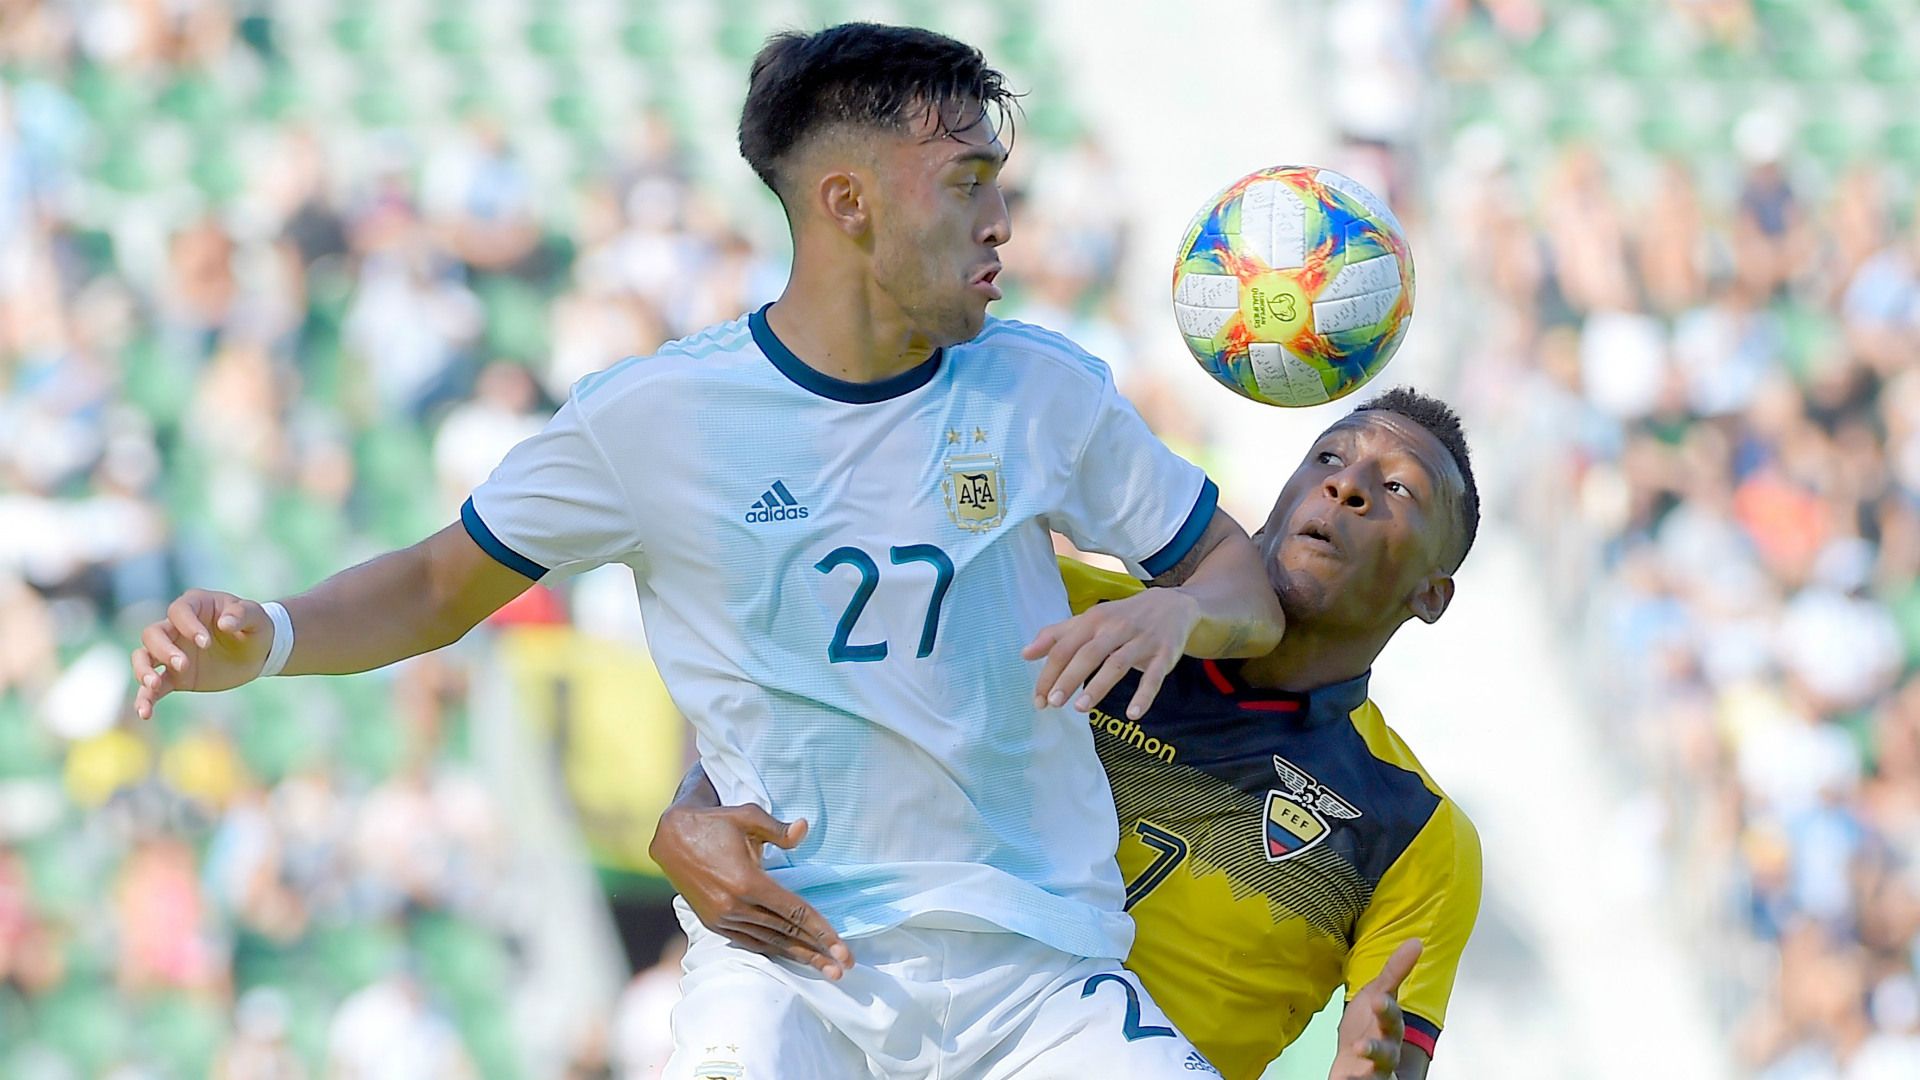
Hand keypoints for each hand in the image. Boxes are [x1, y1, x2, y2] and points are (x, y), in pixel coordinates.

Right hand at [130, 591, 272, 718]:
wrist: (257, 653)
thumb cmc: (255, 627)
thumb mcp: (256, 618)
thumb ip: (243, 614)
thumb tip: (226, 622)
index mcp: (195, 605)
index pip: (179, 611)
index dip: (187, 625)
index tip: (205, 643)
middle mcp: (176, 628)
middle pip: (152, 634)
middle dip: (163, 650)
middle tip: (183, 664)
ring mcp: (172, 653)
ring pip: (143, 657)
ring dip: (143, 671)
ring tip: (154, 685)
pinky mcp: (175, 677)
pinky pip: (153, 688)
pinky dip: (146, 699)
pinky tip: (145, 713)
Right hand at [648, 802, 853, 979]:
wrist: (672, 837)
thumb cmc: (716, 822)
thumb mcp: (748, 816)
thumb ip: (778, 829)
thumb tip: (804, 829)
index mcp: (747, 882)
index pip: (794, 912)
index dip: (822, 931)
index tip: (842, 949)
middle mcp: (735, 906)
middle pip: (786, 933)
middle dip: (817, 952)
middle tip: (845, 969)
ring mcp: (723, 918)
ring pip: (769, 941)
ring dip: (799, 956)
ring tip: (825, 969)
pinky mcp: (713, 922)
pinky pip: (750, 940)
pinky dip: (773, 949)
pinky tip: (791, 955)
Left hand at [1022, 588, 1199, 719]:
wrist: (1174, 605)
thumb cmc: (1124, 617)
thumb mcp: (1091, 620)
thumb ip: (1058, 635)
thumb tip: (1025, 654)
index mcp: (1094, 620)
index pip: (1065, 647)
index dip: (1050, 673)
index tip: (1038, 698)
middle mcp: (1116, 628)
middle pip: (1088, 654)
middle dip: (1069, 678)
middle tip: (1053, 703)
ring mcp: (1142, 641)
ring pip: (1117, 664)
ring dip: (1099, 686)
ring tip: (1081, 708)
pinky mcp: (1165, 654)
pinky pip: (1154, 677)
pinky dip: (1144, 695)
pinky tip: (1133, 714)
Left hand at [1329, 939, 1421, 1079]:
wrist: (1354, 1062)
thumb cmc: (1369, 1027)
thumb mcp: (1377, 995)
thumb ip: (1395, 972)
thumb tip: (1416, 941)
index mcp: (1389, 1026)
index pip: (1391, 1017)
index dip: (1386, 1010)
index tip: (1379, 1000)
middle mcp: (1386, 1051)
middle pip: (1386, 1051)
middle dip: (1376, 1047)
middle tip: (1362, 1045)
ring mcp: (1375, 1070)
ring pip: (1376, 1072)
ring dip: (1366, 1065)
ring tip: (1355, 1056)